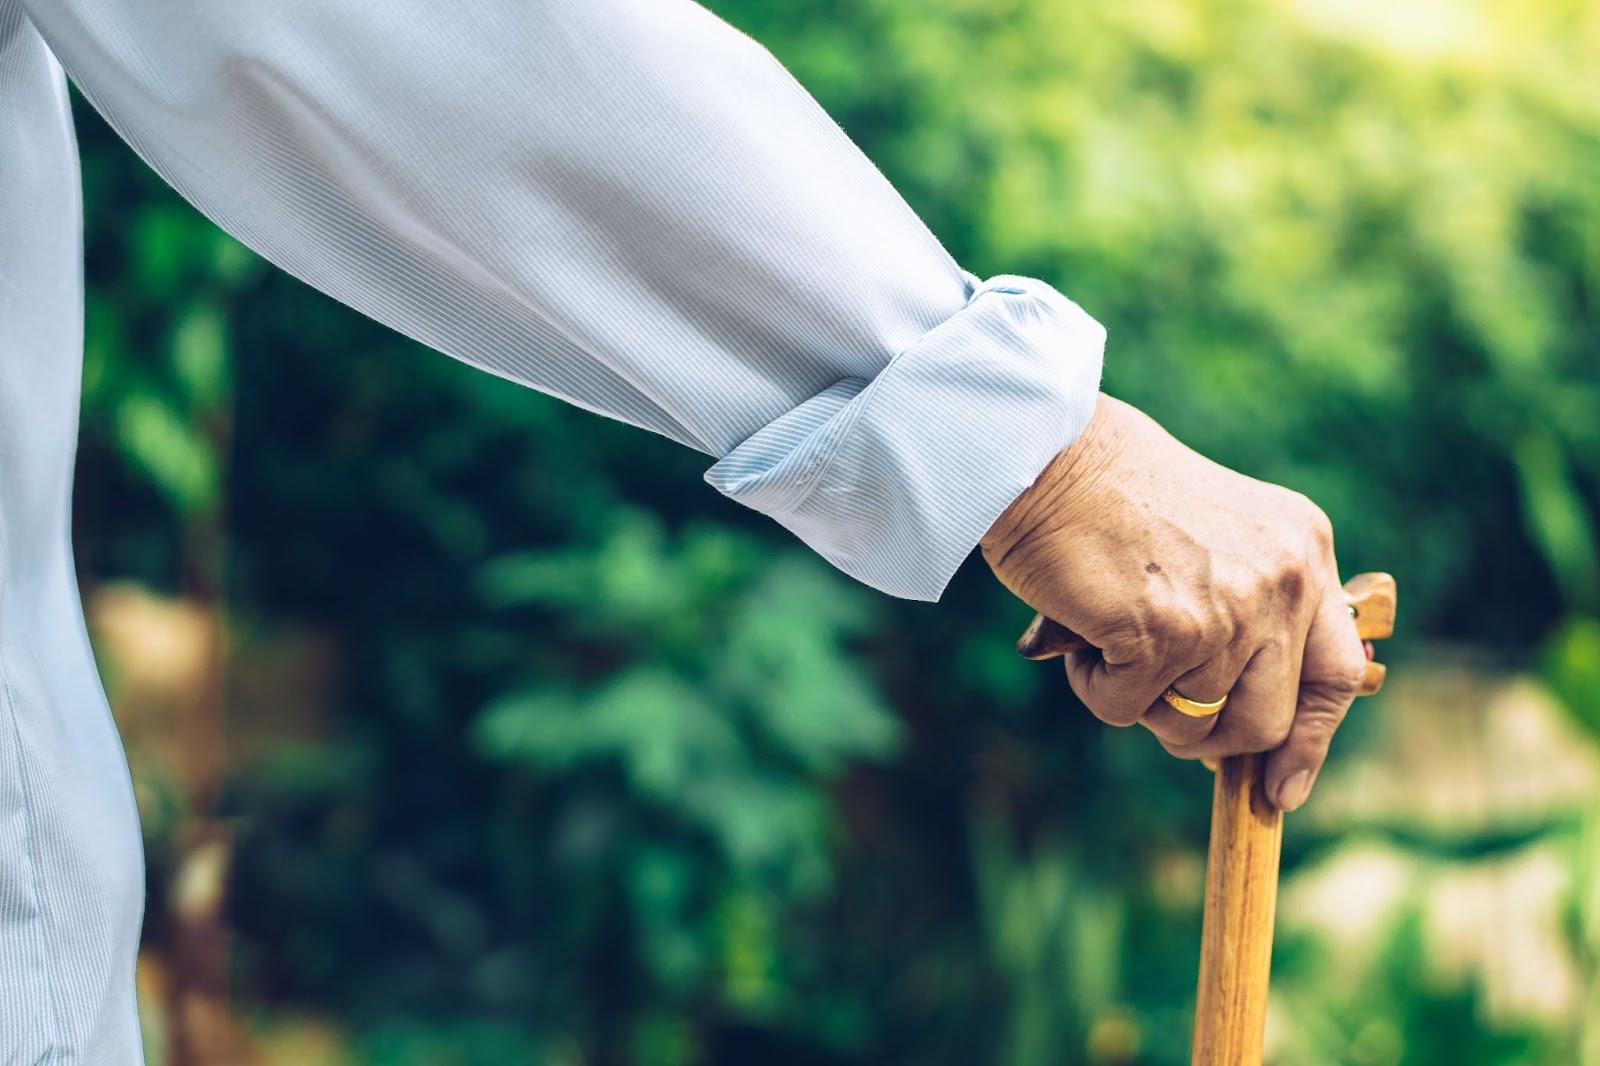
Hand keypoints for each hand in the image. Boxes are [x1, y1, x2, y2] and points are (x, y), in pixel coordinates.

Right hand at [980, 394, 1366, 810]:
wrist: (1046, 452)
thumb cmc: (1109, 491)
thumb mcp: (1217, 534)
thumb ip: (1246, 603)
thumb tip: (1236, 722)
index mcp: (1303, 548)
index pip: (1337, 672)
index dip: (1311, 740)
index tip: (1283, 786)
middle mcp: (1285, 579)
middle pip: (1266, 722)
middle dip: (1209, 735)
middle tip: (1158, 704)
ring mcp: (1232, 609)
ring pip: (1192, 727)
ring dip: (1140, 701)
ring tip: (1106, 640)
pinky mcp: (1169, 632)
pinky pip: (1127, 710)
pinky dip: (1094, 686)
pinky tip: (1081, 633)